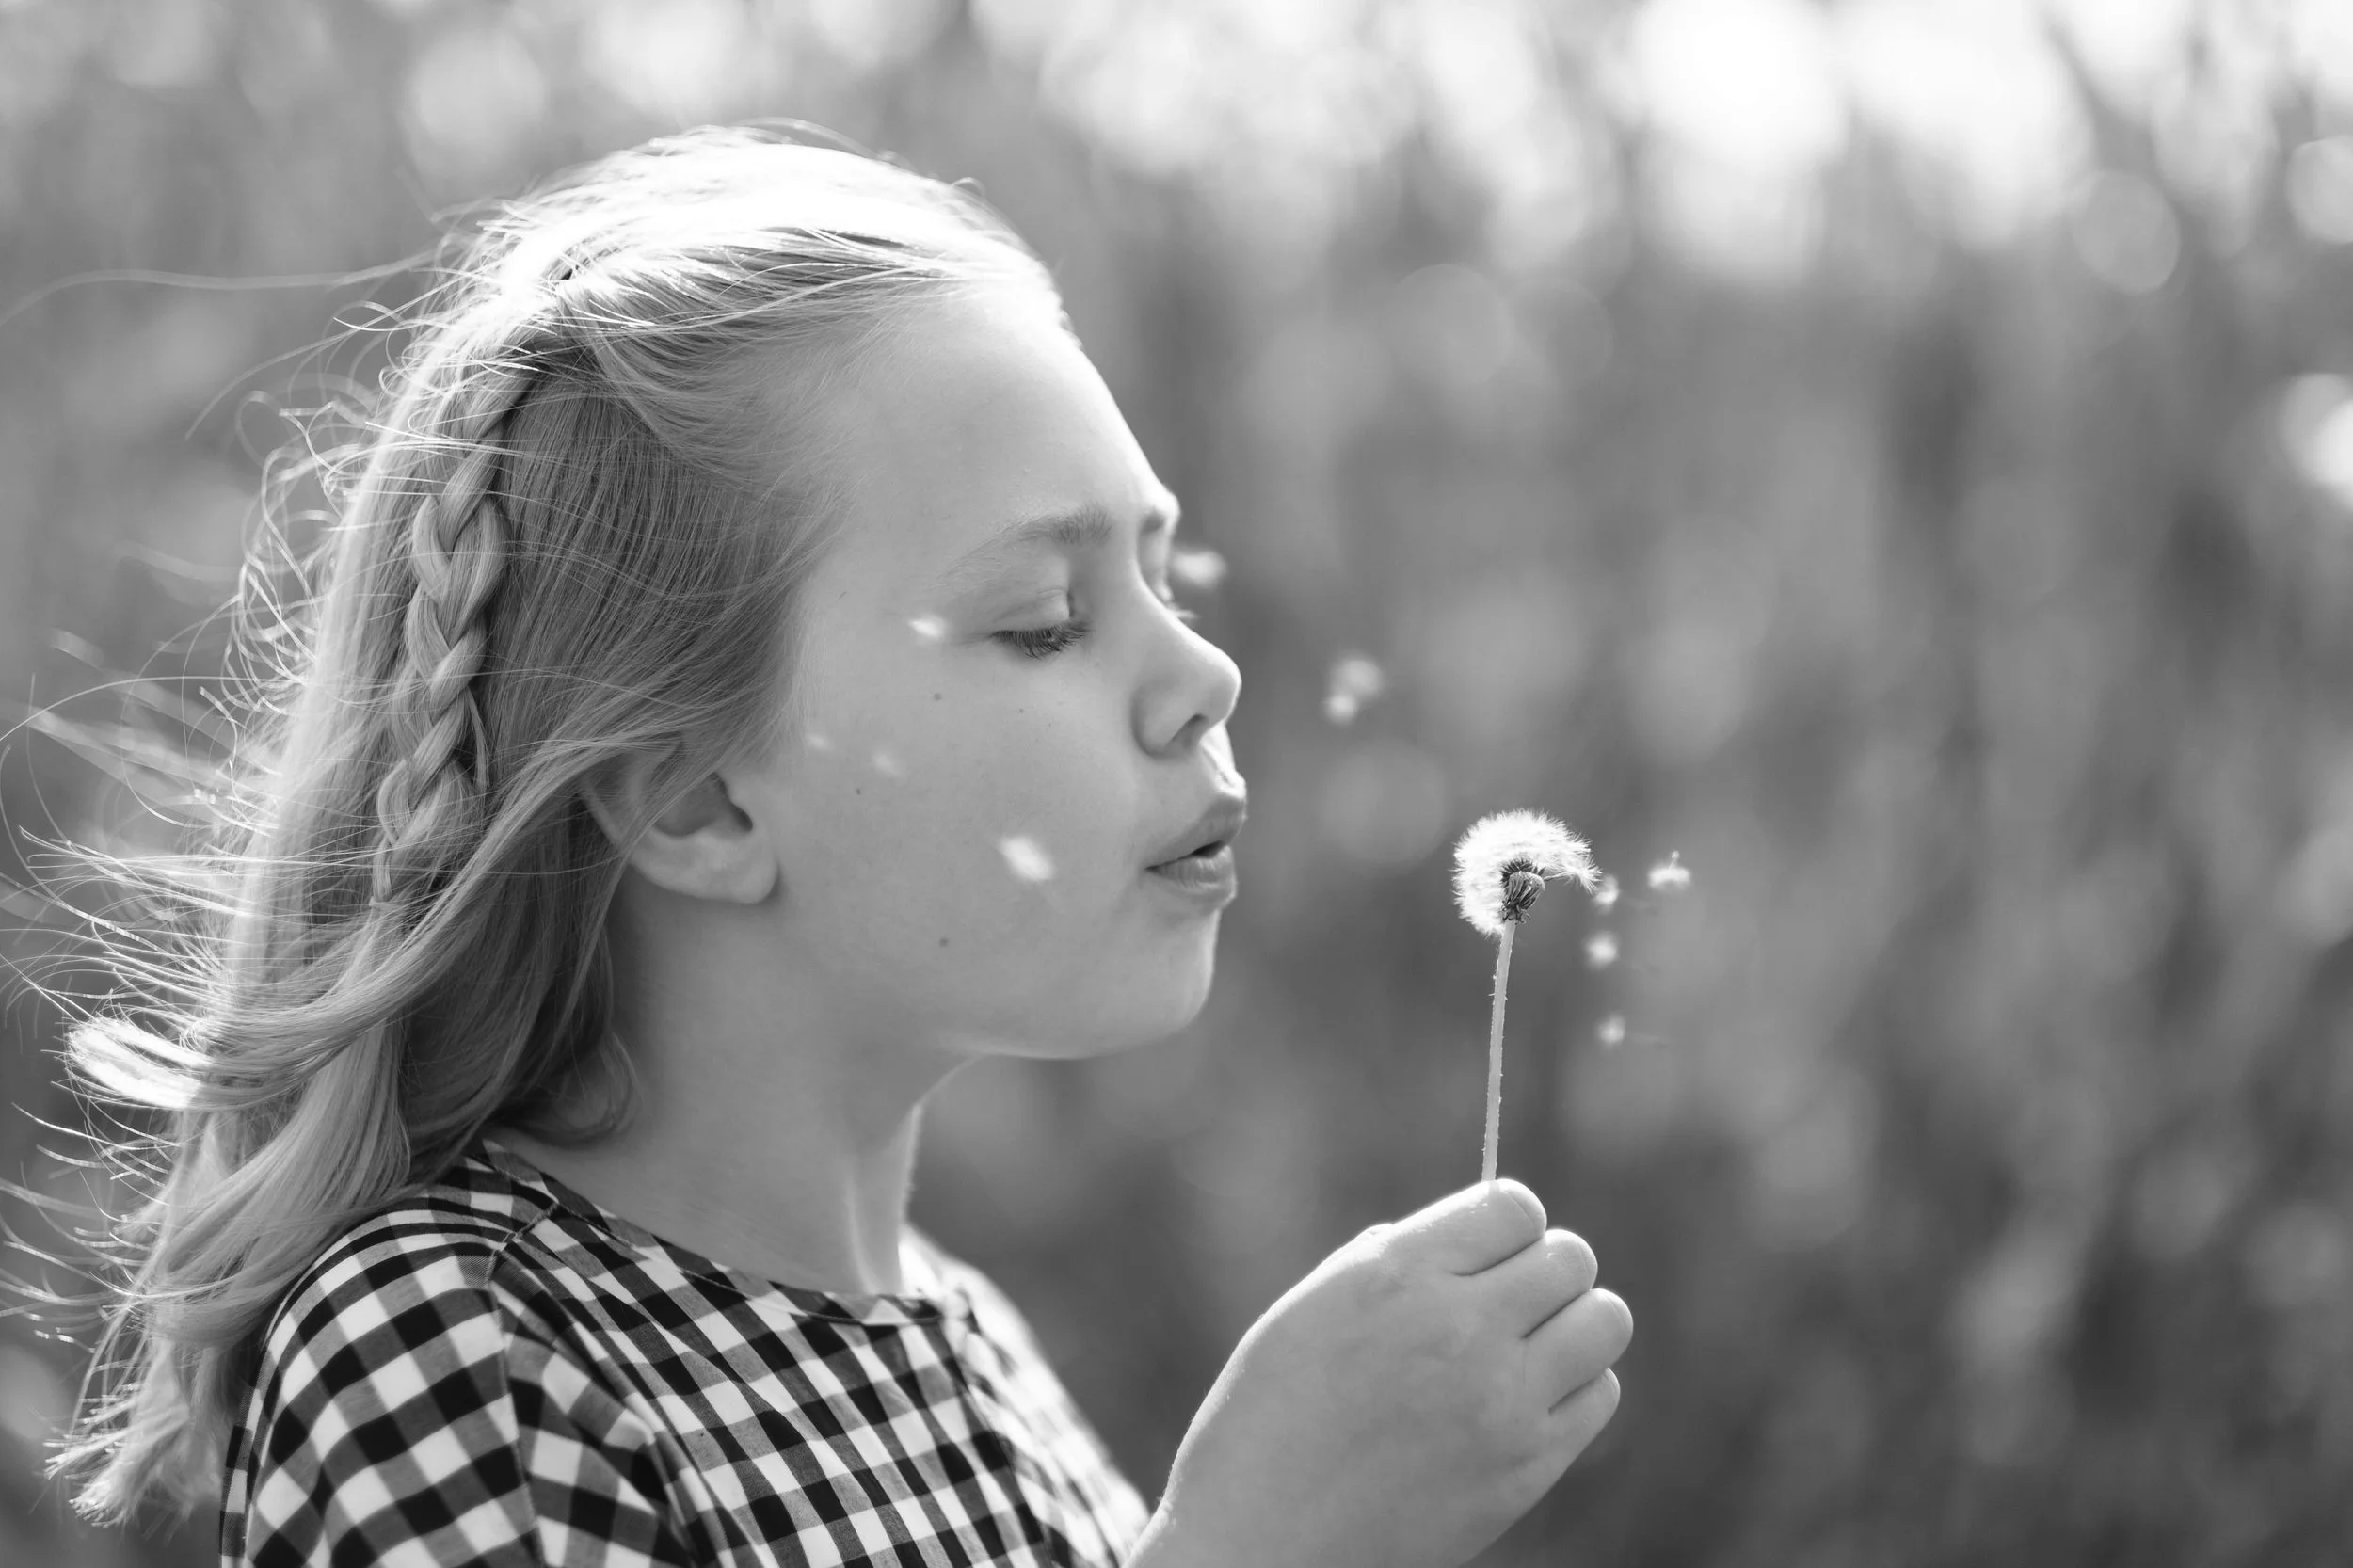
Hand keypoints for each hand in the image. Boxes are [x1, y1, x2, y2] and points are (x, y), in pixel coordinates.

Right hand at [1130, 1181, 1630, 1567]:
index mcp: (1396, 1274)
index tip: (1489, 1251)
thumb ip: (1397, 1261)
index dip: (1508, 1223)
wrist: (1263, 1538)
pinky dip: (1575, 1389)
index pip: (1514, 1205)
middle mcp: (1459, 1327)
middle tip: (1510, 1303)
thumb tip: (1472, 1238)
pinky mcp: (1526, 1468)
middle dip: (1546, 1270)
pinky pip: (1598, 1395)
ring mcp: (1500, 1401)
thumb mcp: (1314, 1306)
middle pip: (1571, 1259)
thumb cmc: (1271, 1417)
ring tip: (1529, 1348)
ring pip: (1605, 1321)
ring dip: (1574, 1324)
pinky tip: (1525, 1402)